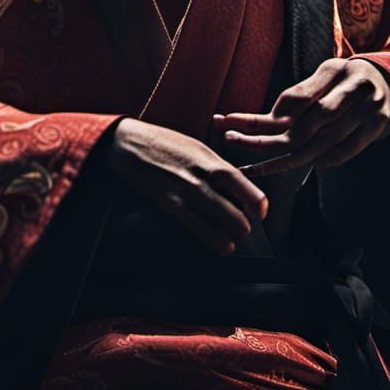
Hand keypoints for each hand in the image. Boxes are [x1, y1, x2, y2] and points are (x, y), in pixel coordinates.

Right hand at [105, 118, 267, 254]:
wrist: (128, 145)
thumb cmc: (164, 145)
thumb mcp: (197, 148)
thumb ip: (217, 169)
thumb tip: (237, 193)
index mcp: (211, 160)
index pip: (246, 187)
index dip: (258, 205)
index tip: (261, 213)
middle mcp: (202, 178)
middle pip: (238, 215)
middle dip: (244, 225)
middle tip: (242, 227)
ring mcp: (186, 194)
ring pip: (222, 227)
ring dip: (232, 237)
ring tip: (231, 240)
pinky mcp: (170, 206)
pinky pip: (199, 231)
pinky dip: (214, 241)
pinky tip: (220, 244)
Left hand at [214, 58, 389, 177]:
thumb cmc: (349, 75)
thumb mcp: (328, 69)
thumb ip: (303, 91)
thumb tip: (274, 117)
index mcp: (340, 73)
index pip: (298, 100)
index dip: (266, 115)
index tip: (231, 119)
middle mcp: (356, 97)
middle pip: (306, 128)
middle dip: (266, 141)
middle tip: (231, 140)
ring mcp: (368, 117)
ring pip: (319, 148)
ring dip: (282, 160)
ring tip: (250, 167)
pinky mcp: (373, 133)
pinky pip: (339, 155)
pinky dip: (313, 162)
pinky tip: (286, 164)